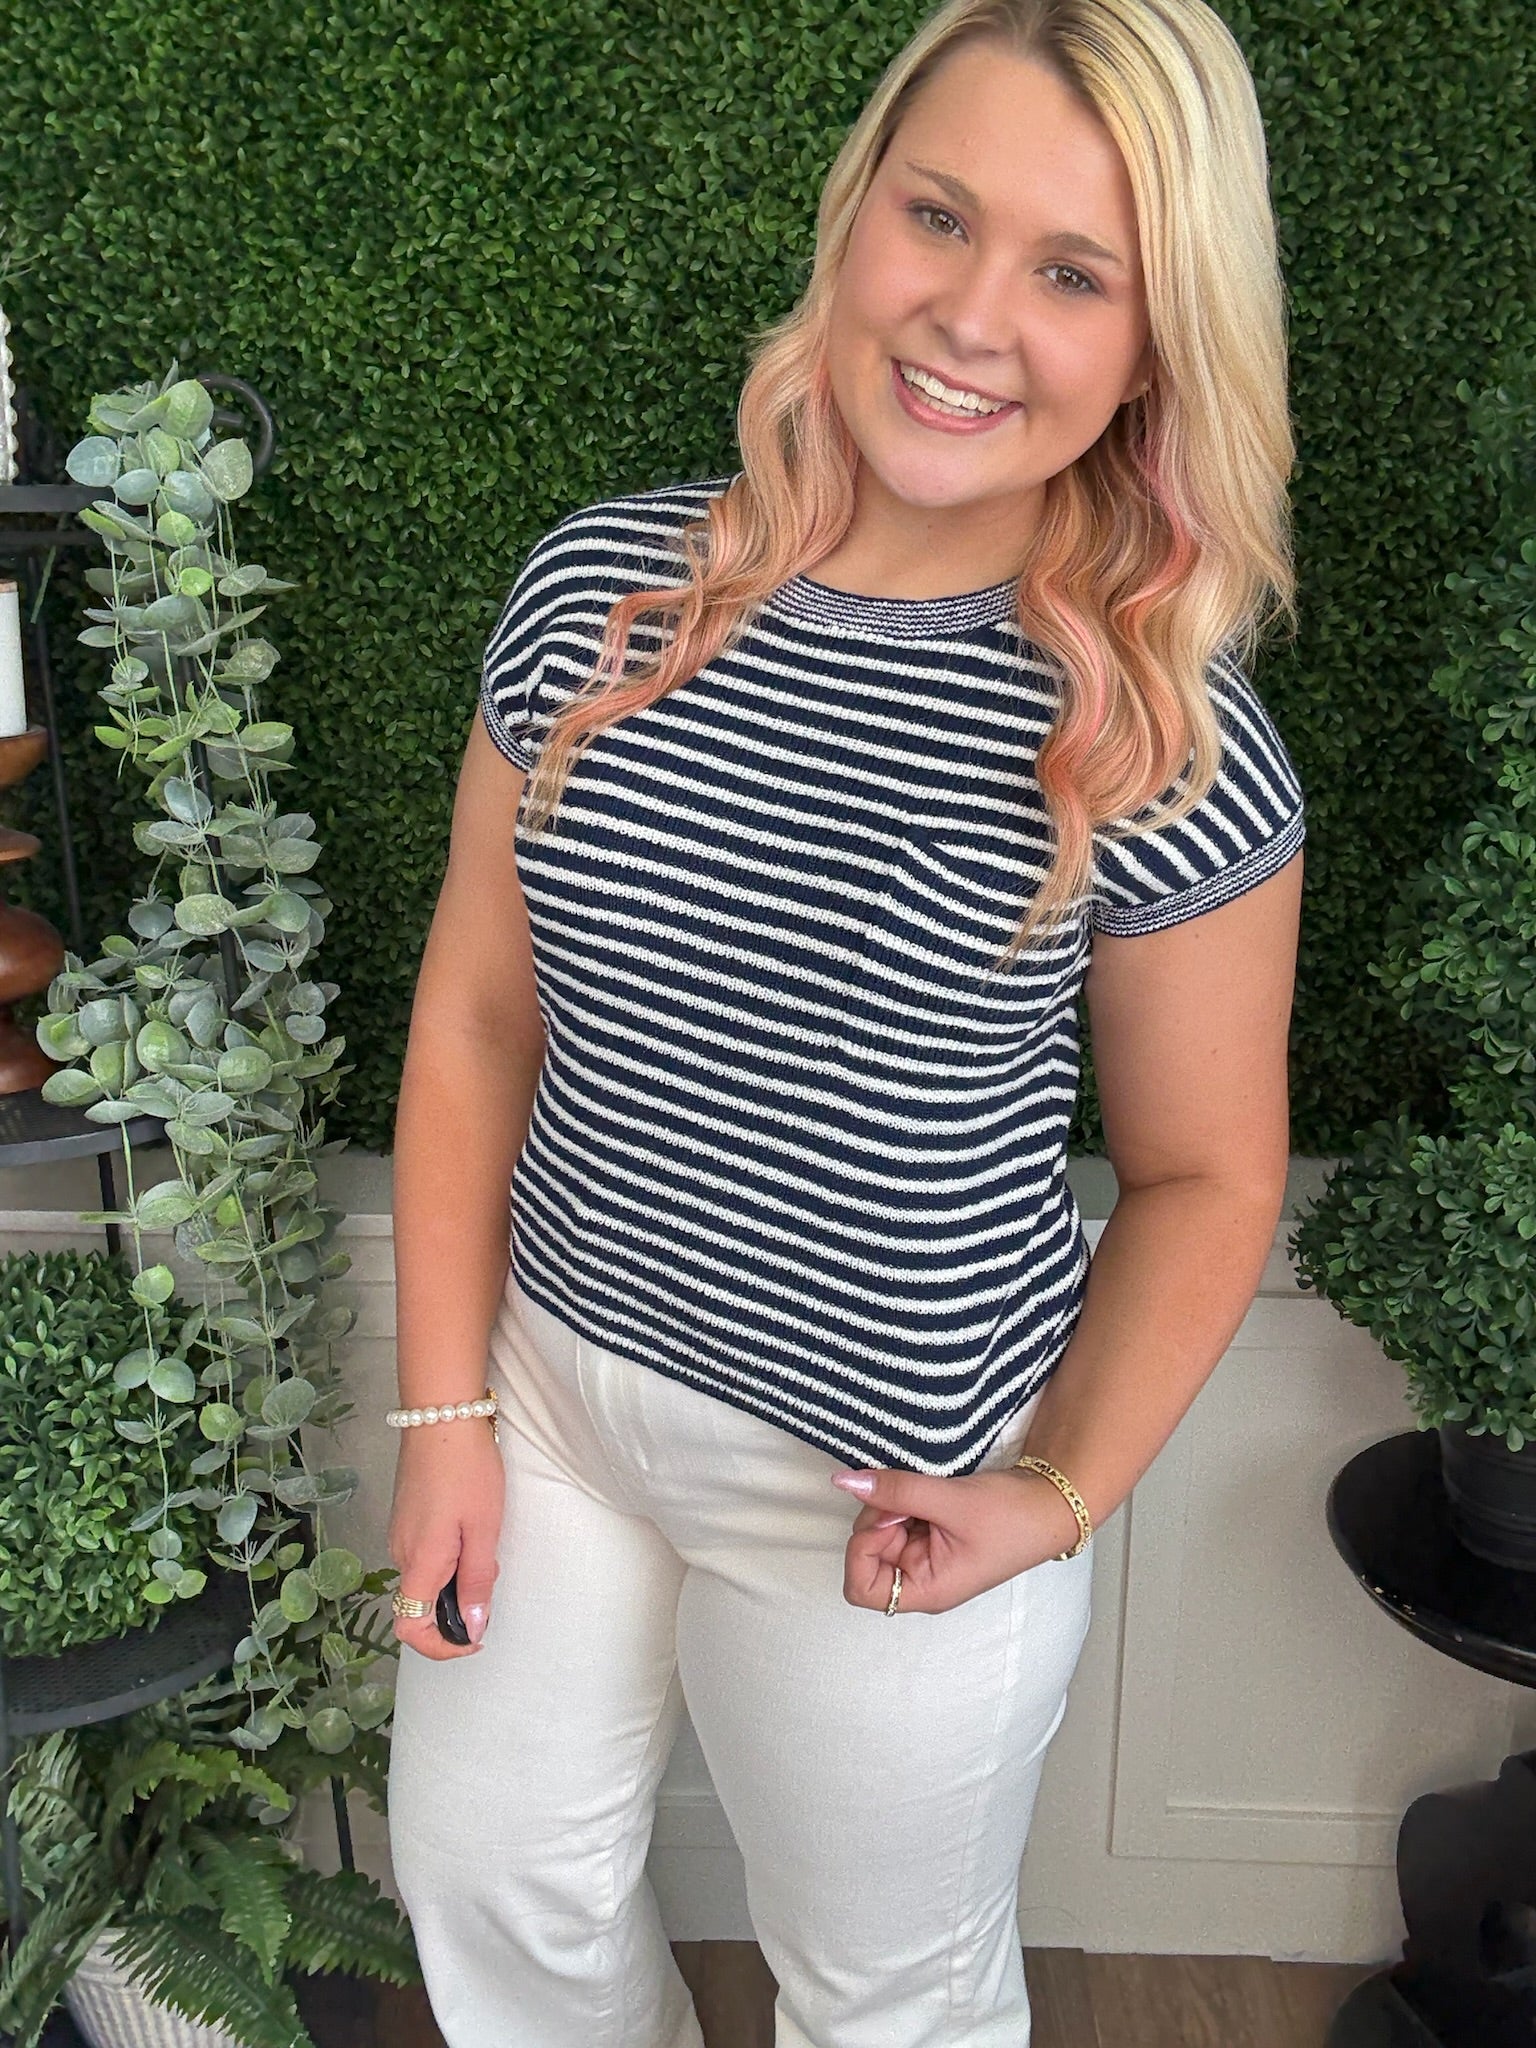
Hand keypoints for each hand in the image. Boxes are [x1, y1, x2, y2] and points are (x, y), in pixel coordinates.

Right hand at [387, 1421, 504, 1659]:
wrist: (441, 1414)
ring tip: (483, 1538)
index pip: (410, 1628)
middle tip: (490, 1571)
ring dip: (455, 1576)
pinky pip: (423, 1551)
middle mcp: (400, 1551)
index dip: (440, 1647)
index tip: (473, 1639)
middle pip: (419, 1603)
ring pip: (424, 1575)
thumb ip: (477, 1581)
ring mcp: (399, 1531)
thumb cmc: (467, 1470)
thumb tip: (473, 1626)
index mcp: (420, 1562)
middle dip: (457, 1604)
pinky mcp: (405, 1513)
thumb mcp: (483, 1529)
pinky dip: (448, 1554)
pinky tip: (469, 1523)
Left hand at [830, 1465, 1085, 1614]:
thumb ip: (895, 1491)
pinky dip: (904, 1500)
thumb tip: (845, 1481)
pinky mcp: (930, 1536)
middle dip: (879, 1517)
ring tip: (927, 1493)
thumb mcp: (949, 1500)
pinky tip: (929, 1493)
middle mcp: (920, 1580)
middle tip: (911, 1495)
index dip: (863, 1548)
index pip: (860, 1586)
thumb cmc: (1011, 1516)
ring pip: (879, 1530)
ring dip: (893, 1504)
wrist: (1049, 1502)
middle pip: (865, 1552)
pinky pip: (897, 1518)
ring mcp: (924, 1558)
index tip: (888, 1517)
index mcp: (927, 1590)